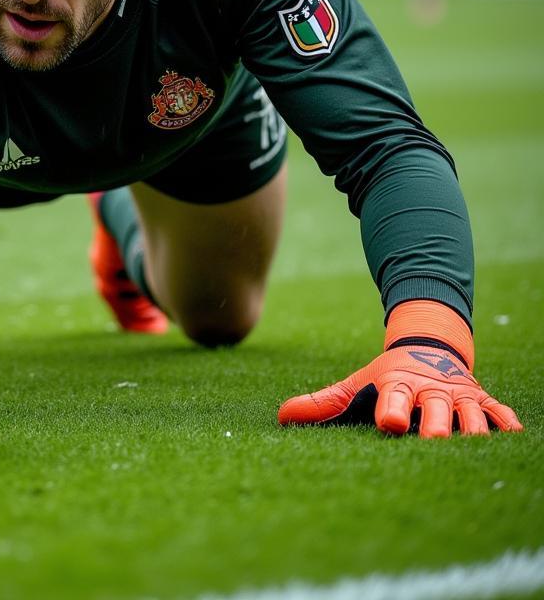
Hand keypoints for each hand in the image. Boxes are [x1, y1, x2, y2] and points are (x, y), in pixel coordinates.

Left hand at [278, 300, 522, 436]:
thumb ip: (324, 403)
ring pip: (472, 416)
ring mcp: (460, 395)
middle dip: (436, 425)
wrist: (429, 346)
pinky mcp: (483, 400)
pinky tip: (513, 436)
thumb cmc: (388, 376)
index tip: (389, 423)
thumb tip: (281, 417)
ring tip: (471, 447)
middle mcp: (431, 390)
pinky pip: (499, 413)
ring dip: (473, 431)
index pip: (395, 398)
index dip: (392, 409)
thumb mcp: (357, 384)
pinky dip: (506, 424)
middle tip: (432, 439)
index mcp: (398, 385)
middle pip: (437, 410)